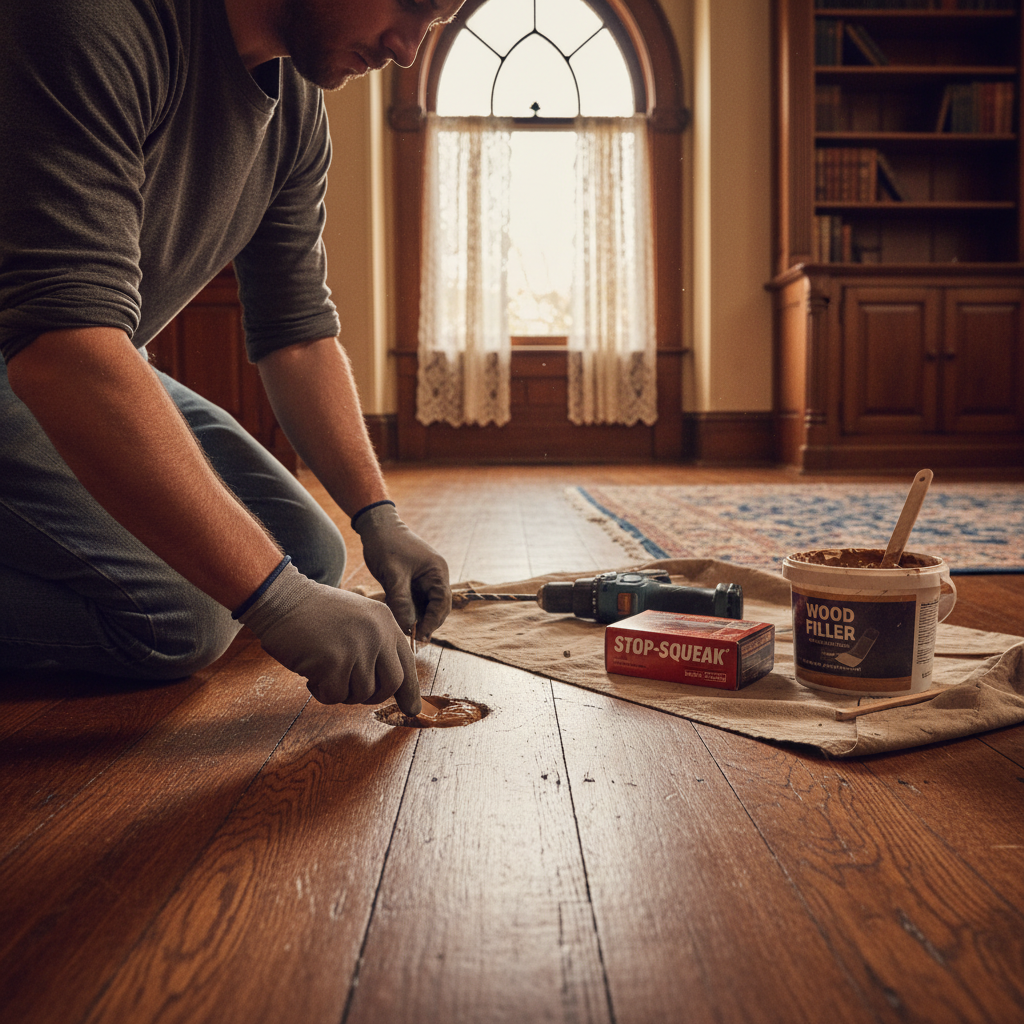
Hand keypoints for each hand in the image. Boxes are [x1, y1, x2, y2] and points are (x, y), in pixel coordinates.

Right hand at [238, 562, 420, 714]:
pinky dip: (321, 692)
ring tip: (324, 671)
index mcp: (385, 622)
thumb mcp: (357, 619)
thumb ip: (376, 645)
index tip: (412, 709)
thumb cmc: (314, 614)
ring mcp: (358, 648)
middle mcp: (378, 634)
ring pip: (362, 694)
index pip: (407, 663)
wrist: (283, 600)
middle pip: (391, 684)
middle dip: (372, 696)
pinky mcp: (335, 662)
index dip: (410, 690)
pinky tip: (311, 675)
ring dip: (341, 691)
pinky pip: (335, 696)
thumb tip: (393, 686)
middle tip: (350, 691)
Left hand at [354, 504, 450, 641]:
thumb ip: (401, 600)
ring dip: (417, 619)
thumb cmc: (387, 545)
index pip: (442, 603)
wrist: (377, 527)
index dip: (432, 621)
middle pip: (437, 608)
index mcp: (437, 572)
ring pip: (426, 607)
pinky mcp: (414, 583)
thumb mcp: (393, 574)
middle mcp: (435, 577)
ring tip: (404, 631)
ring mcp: (425, 581)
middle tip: (413, 640)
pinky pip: (415, 603)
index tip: (420, 636)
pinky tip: (398, 619)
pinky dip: (409, 612)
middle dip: (426, 623)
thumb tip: (407, 627)